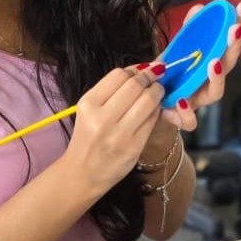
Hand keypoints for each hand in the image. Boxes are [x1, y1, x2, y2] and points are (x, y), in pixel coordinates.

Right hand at [65, 63, 166, 192]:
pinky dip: (156, 110)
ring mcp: (119, 134)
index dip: (136, 69)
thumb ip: (112, 89)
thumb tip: (142, 68)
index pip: (119, 75)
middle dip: (150, 78)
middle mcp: (102, 118)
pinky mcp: (134, 147)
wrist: (83, 172)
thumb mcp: (90, 108)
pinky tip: (153, 109)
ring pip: (148, 100)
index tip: (144, 69)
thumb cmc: (88, 136)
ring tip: (157, 91)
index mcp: (88, 104)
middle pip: (135, 85)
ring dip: (157, 92)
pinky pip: (152, 120)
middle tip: (156, 77)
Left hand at [160, 0, 240, 131]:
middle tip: (234, 29)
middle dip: (232, 47)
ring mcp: (198, 101)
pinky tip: (181, 101)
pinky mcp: (182, 118)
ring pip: (215, 93)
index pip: (226, 43)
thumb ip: (187, 33)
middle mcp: (208, 83)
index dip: (237, 24)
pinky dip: (186, 112)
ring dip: (216, 77)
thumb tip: (198, 8)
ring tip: (214, 62)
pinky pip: (189, 120)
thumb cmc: (169, 78)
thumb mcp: (174, 53)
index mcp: (209, 64)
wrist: (151, 107)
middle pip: (227, 65)